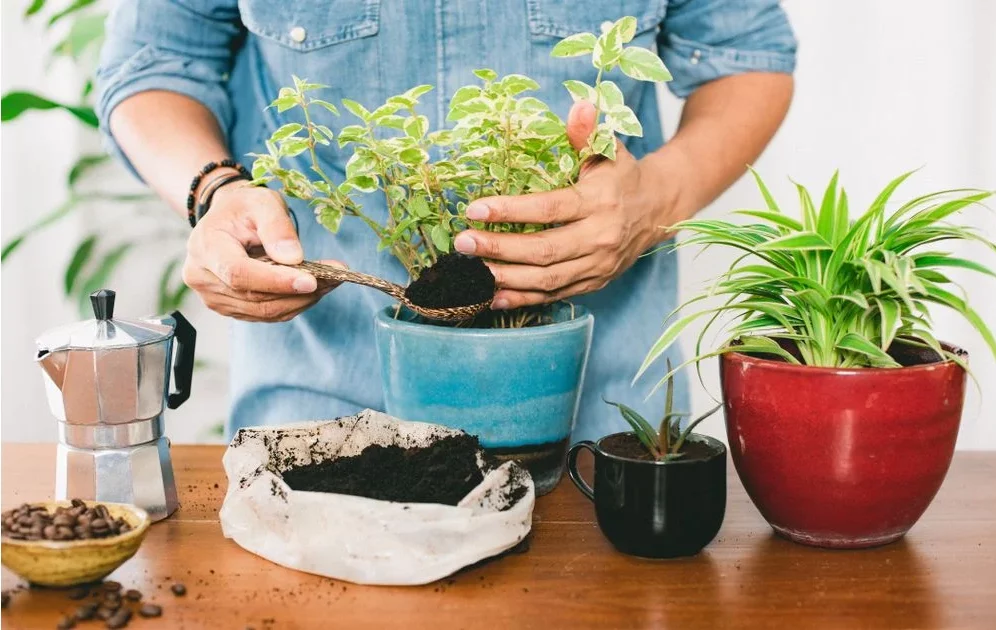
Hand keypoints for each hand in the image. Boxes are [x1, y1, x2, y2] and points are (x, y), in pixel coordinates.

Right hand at [182, 179, 341, 321]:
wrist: (228, 220)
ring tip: (330, 282)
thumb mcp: (262, 202)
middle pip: (255, 298)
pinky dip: (293, 303)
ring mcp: (214, 297)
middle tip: (334, 278)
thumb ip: (277, 227)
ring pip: (264, 311)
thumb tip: (293, 258)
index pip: (239, 274)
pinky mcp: (230, 308)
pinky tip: (313, 289)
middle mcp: (202, 277)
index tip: (311, 280)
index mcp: (206, 247)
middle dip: (298, 291)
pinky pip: (266, 313)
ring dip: (301, 300)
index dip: (276, 281)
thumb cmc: (245, 208)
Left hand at [453, 101, 681, 308]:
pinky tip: (492, 294)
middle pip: (543, 250)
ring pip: (546, 279)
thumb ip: (588, 132)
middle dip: (499, 249)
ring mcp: (597, 265)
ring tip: (470, 270)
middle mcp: (600, 238)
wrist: (658, 210)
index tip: (475, 209)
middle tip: (464, 242)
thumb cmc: (623, 176)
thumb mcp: (609, 150)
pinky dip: (522, 298)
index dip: (510, 211)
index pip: (550, 209)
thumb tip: (579, 104)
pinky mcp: (593, 283)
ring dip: (505, 277)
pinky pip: (554, 295)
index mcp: (600, 202)